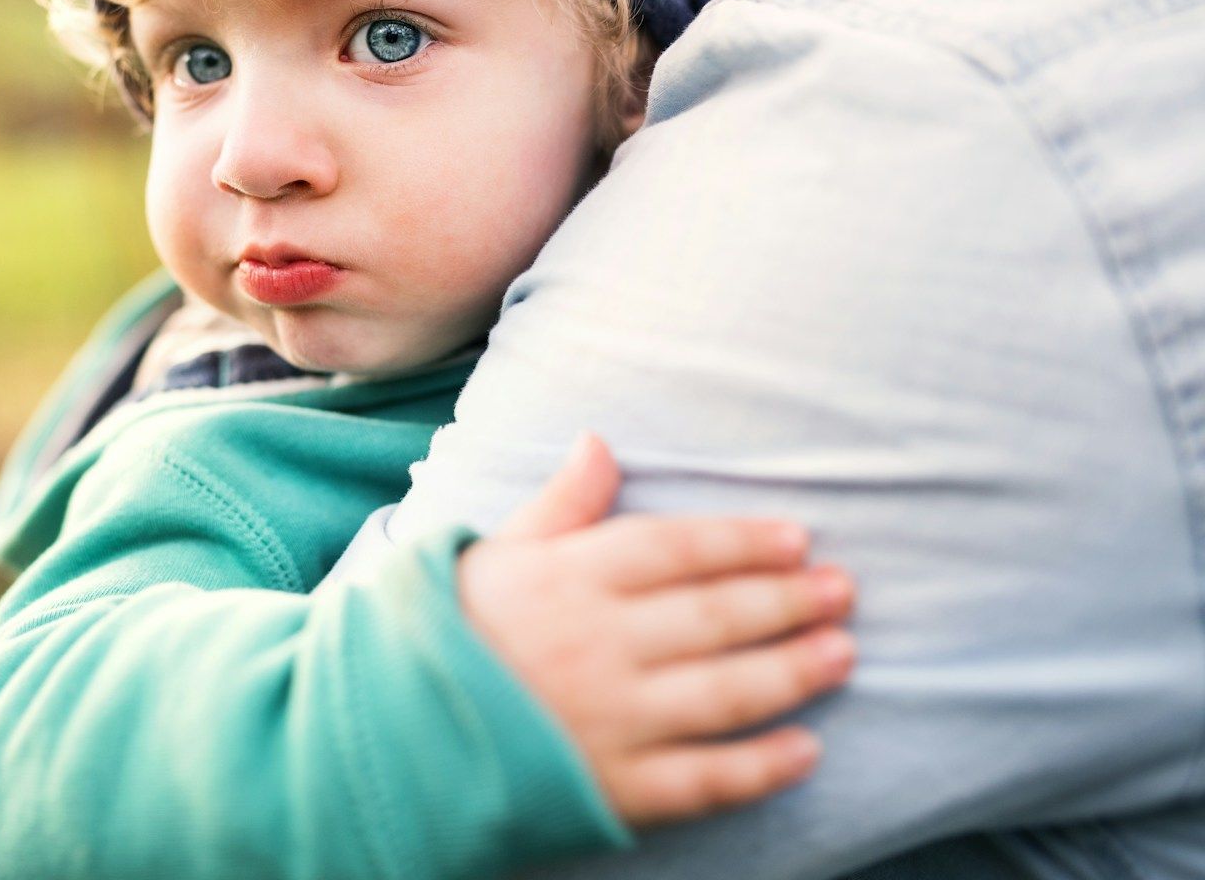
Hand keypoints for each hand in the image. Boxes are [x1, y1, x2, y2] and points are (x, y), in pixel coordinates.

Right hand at [456, 433, 854, 825]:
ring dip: (792, 671)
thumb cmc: (443, 630)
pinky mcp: (611, 789)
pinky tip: (807, 752)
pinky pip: (702, 781)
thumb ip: (560, 504)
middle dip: (788, 600)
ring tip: (843, 653)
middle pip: (715, 615)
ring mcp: (608, 720)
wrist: (385, 731)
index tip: (798, 538)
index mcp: (568, 579)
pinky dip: (760, 769)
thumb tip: (600, 442)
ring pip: (723, 693)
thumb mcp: (494, 552)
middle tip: (844, 590)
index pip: (676, 549)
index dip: (743, 541)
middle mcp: (597, 644)